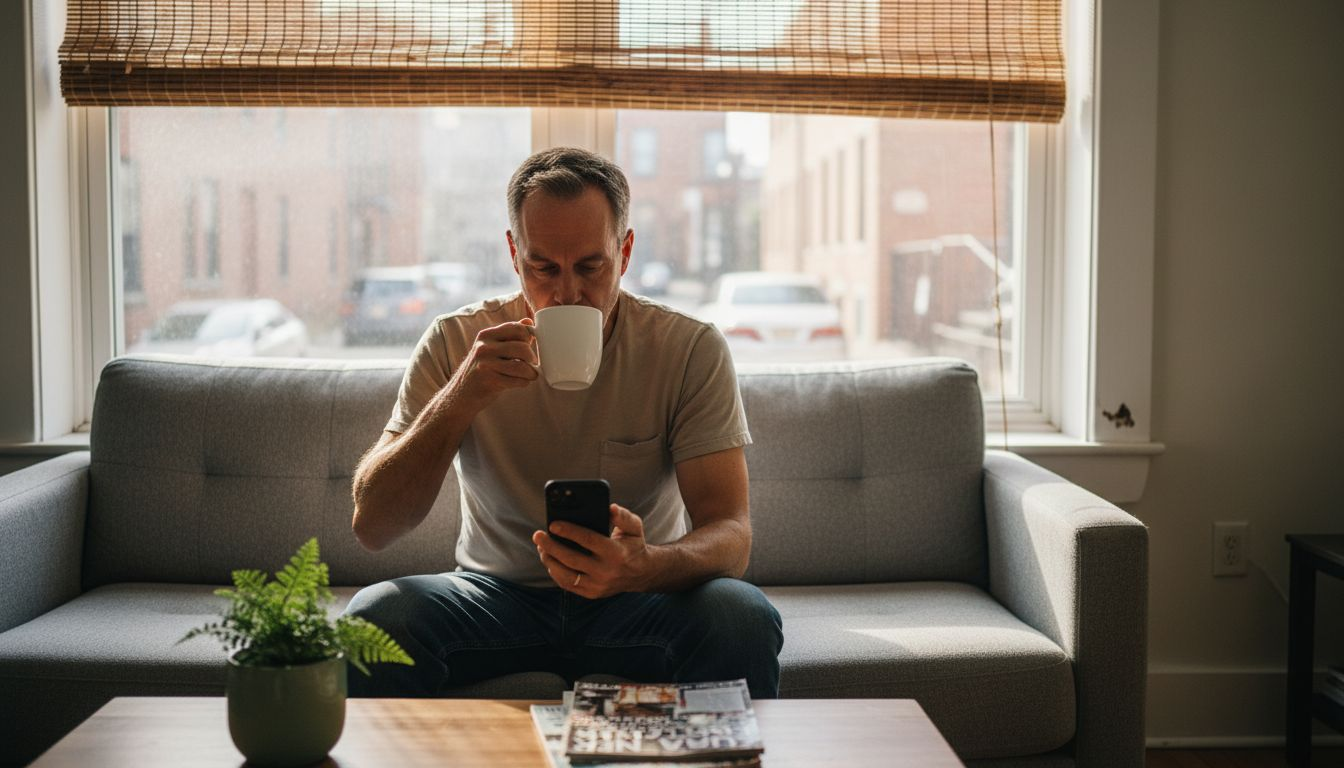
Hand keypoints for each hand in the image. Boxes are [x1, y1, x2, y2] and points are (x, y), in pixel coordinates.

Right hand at [450, 319, 538, 409]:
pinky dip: (524, 382)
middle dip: (532, 358)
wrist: (461, 394)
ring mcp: (486, 364)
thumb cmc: (481, 370)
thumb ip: (509, 335)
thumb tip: (528, 321)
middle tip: (531, 364)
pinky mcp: (489, 381)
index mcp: (486, 335)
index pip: (518, 328)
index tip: (528, 347)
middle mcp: (484, 347)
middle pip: (522, 347)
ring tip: (530, 375)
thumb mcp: (491, 348)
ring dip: (531, 373)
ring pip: (522, 366)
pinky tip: (521, 382)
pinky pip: (517, 380)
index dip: (528, 338)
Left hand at [532, 504, 651, 597]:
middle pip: (571, 559)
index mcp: (616, 553)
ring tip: (540, 547)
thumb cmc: (633, 545)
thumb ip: (623, 516)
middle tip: (537, 535)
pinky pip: (568, 585)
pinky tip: (549, 559)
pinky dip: (555, 572)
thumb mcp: (634, 527)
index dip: (569, 531)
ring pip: (566, 575)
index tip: (553, 524)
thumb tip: (610, 508)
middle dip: (551, 546)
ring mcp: (598, 586)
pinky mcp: (591, 594)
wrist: (641, 573)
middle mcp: (606, 571)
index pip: (588, 540)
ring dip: (549, 560)